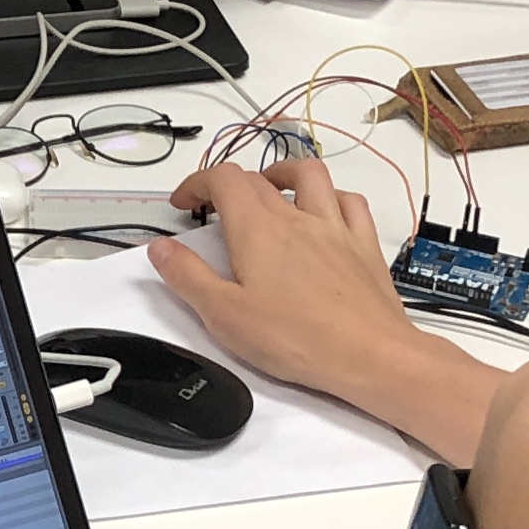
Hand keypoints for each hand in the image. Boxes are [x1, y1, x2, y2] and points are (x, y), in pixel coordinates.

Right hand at [147, 155, 432, 413]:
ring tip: (269, 188)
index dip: (196, 183)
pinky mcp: (362, 246)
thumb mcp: (223, 315)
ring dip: (282, 173)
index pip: (222, 180)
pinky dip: (332, 196)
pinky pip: (350, 202)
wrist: (368, 354)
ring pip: (309, 176)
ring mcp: (334, 228)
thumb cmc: (297, 339)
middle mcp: (296, 218)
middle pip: (258, 179)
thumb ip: (187, 276)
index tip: (184, 202)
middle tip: (214, 209)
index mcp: (257, 230)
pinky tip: (325, 209)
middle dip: (229, 186)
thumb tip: (161, 248)